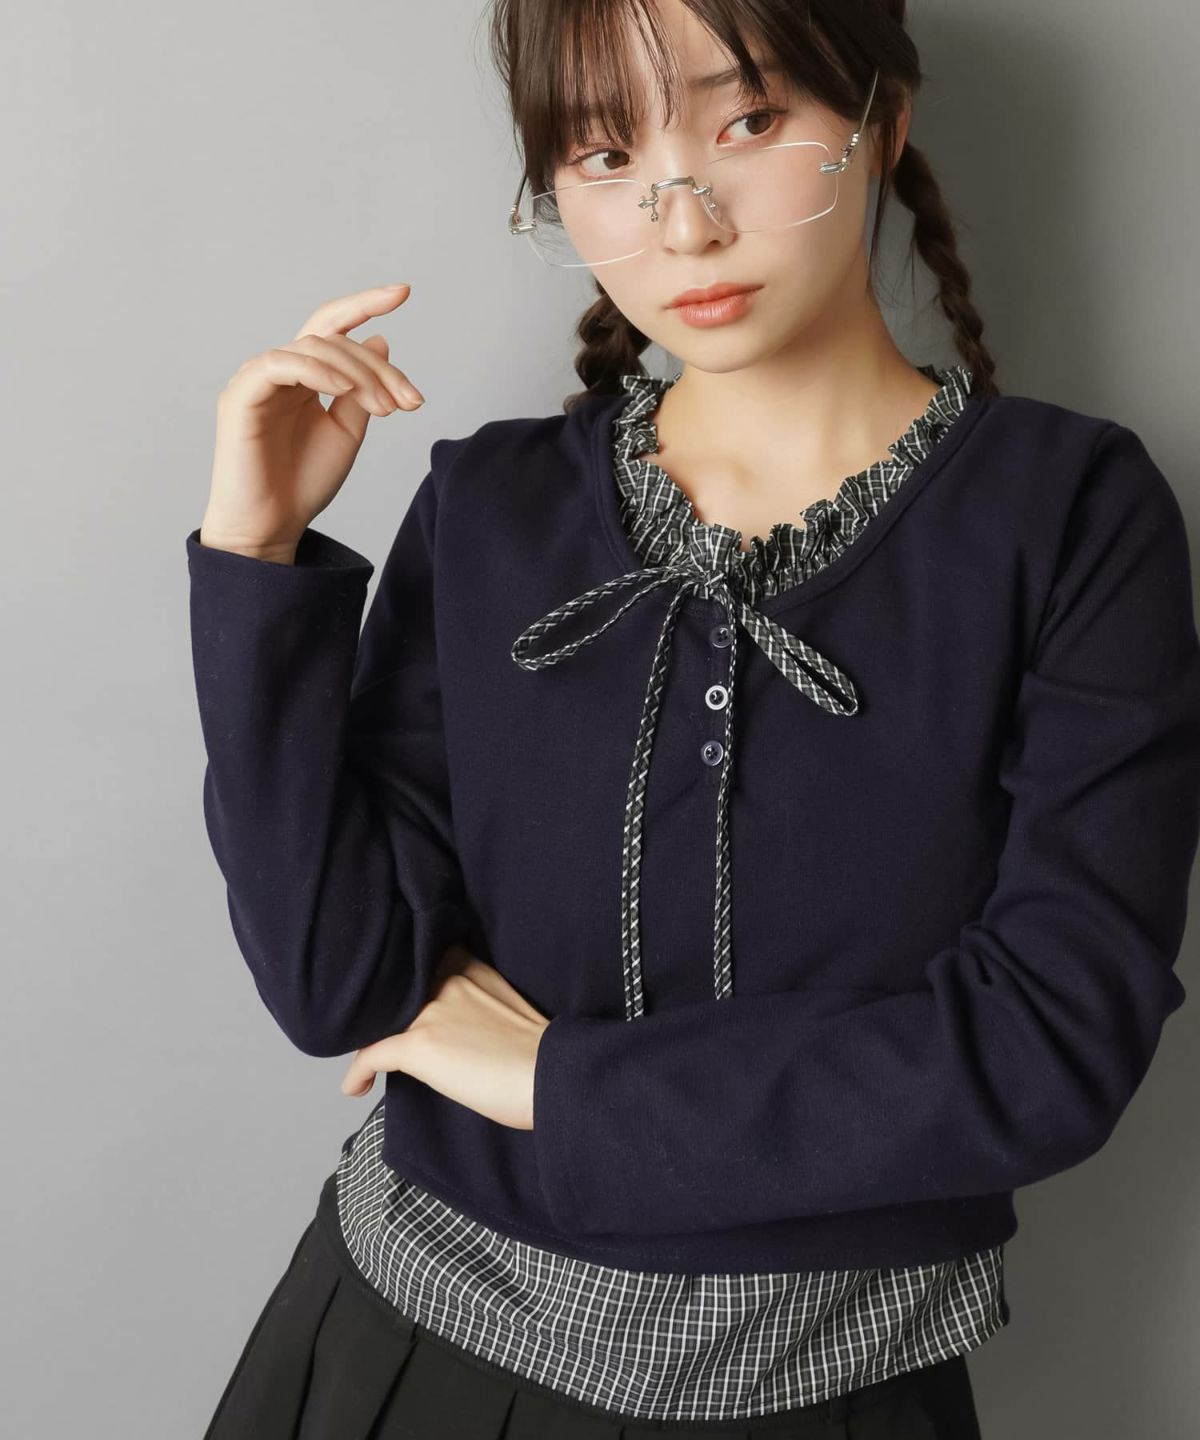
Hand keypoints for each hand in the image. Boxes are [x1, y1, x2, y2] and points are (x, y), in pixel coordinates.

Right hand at [200, 283, 426, 559]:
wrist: (273, 527)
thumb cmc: (304, 484)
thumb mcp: (347, 433)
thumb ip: (361, 390)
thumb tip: (379, 340)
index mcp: (306, 377)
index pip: (333, 326)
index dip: (365, 304)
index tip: (404, 292)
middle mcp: (280, 371)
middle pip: (334, 339)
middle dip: (379, 367)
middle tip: (409, 401)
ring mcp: (258, 380)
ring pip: (313, 348)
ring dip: (358, 375)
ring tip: (385, 409)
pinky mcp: (241, 396)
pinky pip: (280, 364)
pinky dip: (317, 371)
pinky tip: (344, 390)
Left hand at [340, 946, 550, 1129]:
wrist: (550, 1075)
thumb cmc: (544, 1055)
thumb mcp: (511, 1010)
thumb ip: (481, 1004)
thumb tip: (464, 1030)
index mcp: (473, 970)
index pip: (427, 959)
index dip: (409, 979)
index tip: (402, 998)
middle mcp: (448, 981)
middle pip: (398, 989)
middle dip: (387, 1010)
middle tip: (382, 1032)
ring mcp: (431, 1012)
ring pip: (381, 1021)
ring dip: (373, 1039)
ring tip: (369, 1061)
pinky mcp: (419, 1045)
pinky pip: (372, 1056)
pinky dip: (358, 1073)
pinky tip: (355, 1088)